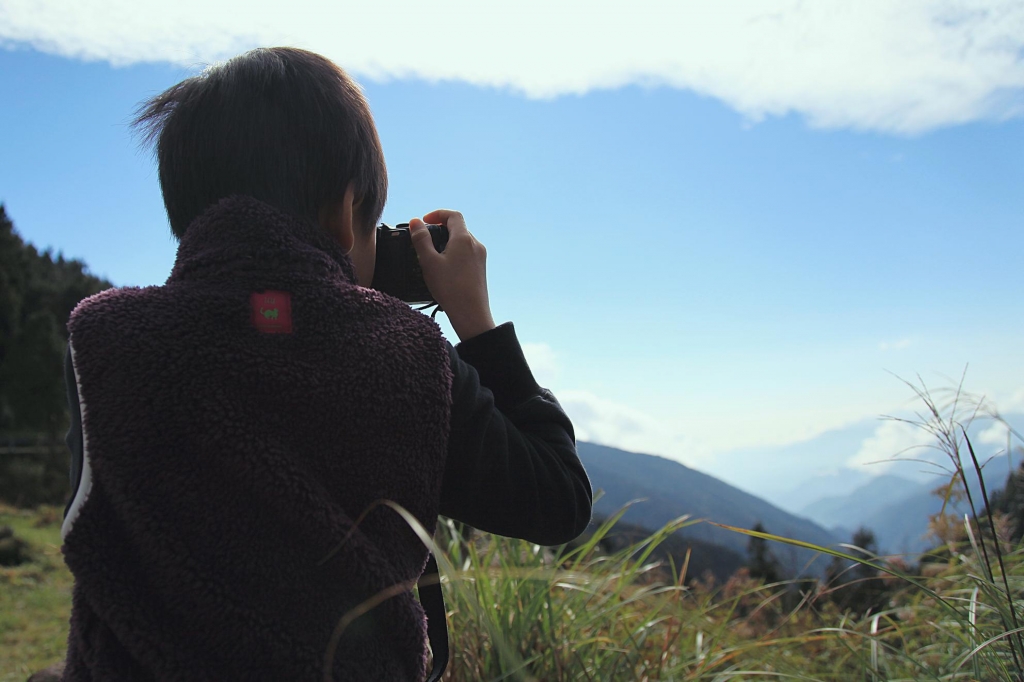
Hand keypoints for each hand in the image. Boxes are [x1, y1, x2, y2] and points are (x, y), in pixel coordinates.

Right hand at [409, 210, 495, 341]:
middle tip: (425, 239)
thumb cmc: (450, 288)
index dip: (437, 214)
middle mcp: (475, 245)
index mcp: (464, 239)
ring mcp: (480, 257)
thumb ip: (421, 240)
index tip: (425, 221)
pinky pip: (466, 254)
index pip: (453, 215)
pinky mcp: (480, 269)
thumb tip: (415, 222)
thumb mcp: (429, 262)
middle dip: (440, 229)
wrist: (471, 314)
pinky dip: (454, 254)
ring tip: (432, 257)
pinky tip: (443, 269)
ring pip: (462, 241)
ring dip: (447, 242)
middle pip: (458, 228)